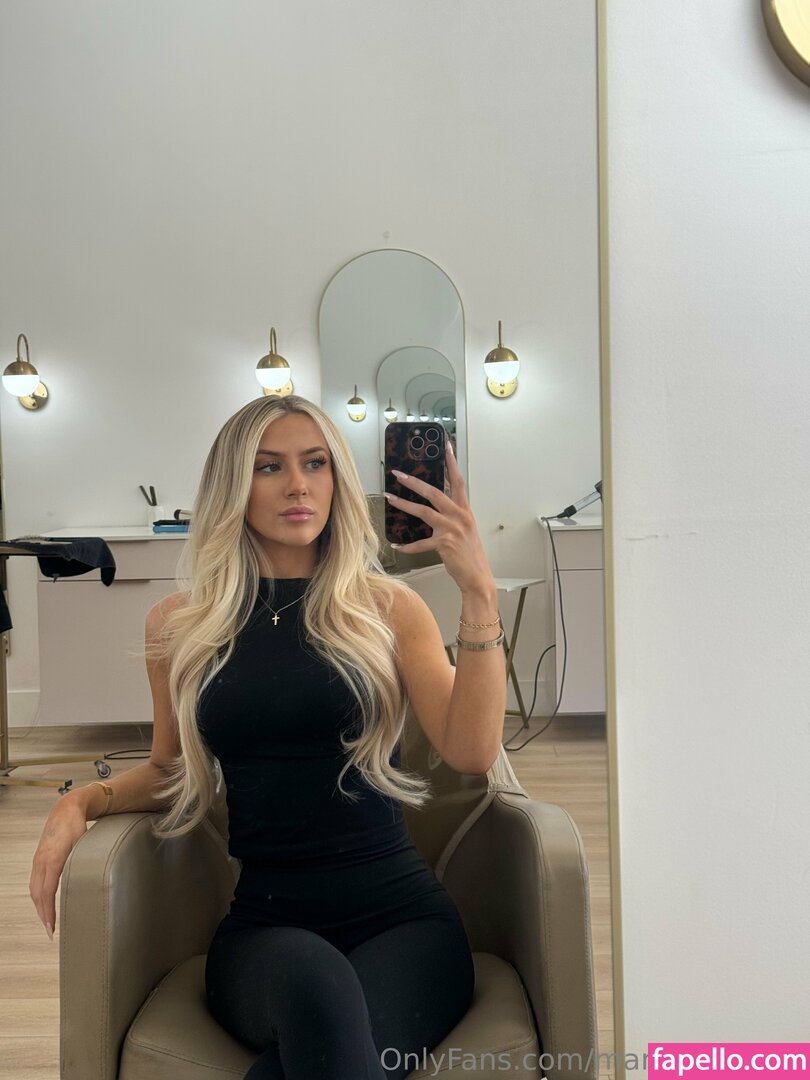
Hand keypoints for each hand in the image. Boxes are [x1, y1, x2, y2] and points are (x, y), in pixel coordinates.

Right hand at [29, 797, 88, 939]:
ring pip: (34, 889)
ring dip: (39, 906)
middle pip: (38, 895)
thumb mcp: (83, 843)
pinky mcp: (38, 858)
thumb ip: (82, 861)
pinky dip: (38, 894)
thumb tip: (88, 880)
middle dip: (43, 914)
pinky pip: (35, 881)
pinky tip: (44, 900)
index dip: (48, 912)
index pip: (47, 893)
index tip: (51, 927)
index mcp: (53, 859)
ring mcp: (38, 859)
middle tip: (50, 931)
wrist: (66, 808)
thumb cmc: (77, 825)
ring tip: (47, 919)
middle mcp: (42, 861)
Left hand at [386, 441, 494, 595]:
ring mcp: (452, 529)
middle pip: (434, 492)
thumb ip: (451, 516)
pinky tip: (397, 545)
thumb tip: (431, 508)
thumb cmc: (470, 554)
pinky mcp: (445, 544)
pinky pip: (420, 543)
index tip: (446, 446)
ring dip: (404, 504)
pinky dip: (408, 546)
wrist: (477, 576)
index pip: (458, 481)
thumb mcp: (465, 529)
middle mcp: (460, 516)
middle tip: (398, 474)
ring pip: (424, 511)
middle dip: (414, 481)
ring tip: (389, 498)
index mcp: (465, 510)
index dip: (452, 462)